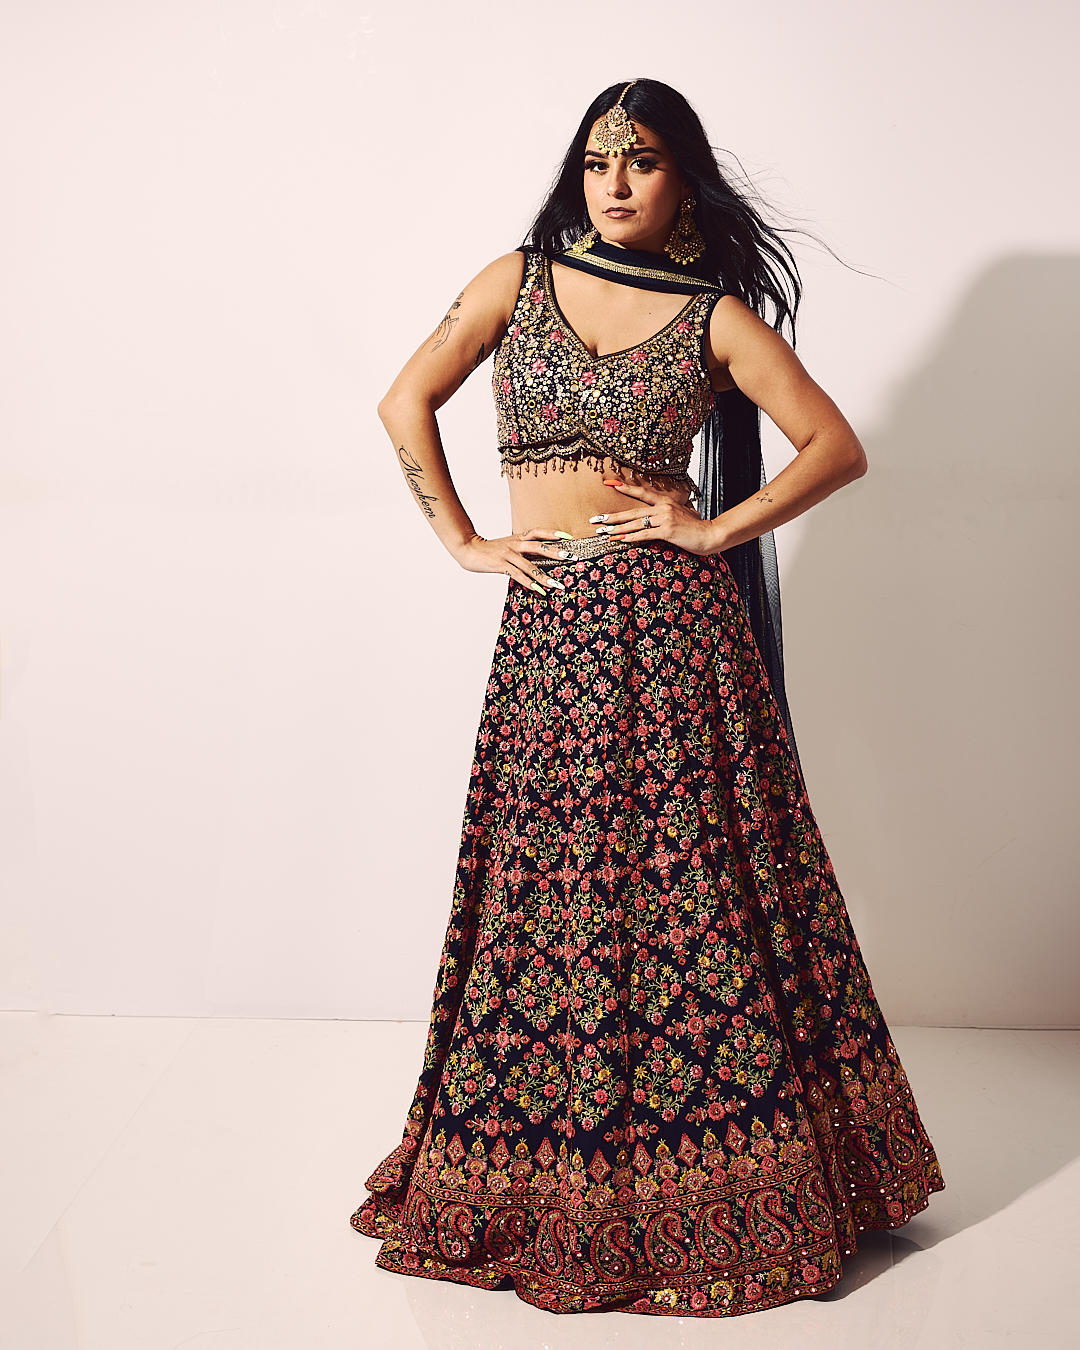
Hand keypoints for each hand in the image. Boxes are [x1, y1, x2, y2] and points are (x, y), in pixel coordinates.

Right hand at [454, 529, 572, 593]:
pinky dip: (529, 583)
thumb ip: (523, 549)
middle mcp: (515, 544)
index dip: (553, 533)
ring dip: (544, 576)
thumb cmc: (491, 549)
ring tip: (558, 584)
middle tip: (571, 557)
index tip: (568, 537)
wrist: (469, 549)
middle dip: (556, 552)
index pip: (538, 532)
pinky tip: (539, 590)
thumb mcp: (509, 545)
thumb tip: (542, 555)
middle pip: (538, 546)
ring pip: (529, 565)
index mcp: (518, 538)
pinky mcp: (501, 565)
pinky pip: (518, 575)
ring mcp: (507, 554)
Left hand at [590, 476, 721, 555]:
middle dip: (613, 516)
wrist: (710, 535)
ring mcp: (665, 518)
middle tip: (597, 519)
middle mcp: (663, 507)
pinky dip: (631, 538)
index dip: (625, 488)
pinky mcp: (667, 530)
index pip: (641, 493)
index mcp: (665, 502)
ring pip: (636, 523)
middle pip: (632, 511)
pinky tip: (620, 540)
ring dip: (618, 529)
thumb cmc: (696, 528)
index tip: (610, 484)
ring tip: (604, 532)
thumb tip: (658, 518)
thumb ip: (669, 514)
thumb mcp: (682, 515)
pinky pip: (645, 534)